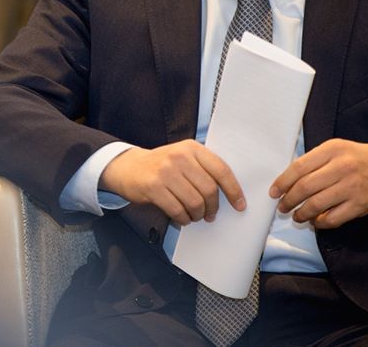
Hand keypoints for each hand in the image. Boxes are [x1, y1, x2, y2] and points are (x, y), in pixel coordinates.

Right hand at [99, 140, 244, 225]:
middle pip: (209, 189)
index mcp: (192, 148)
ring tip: (194, 216)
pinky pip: (177, 210)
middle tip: (210, 214)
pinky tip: (182, 218)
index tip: (240, 205)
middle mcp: (180, 157)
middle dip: (212, 207)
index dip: (233, 190)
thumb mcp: (183, 157)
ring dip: (197, 215)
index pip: (221, 170)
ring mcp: (166, 171)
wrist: (127, 166)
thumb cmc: (161, 165)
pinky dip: (183, 219)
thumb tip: (228, 193)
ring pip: (194, 202)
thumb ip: (203, 169)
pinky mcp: (154, 187)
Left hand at [269, 139, 367, 229]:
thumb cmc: (356, 158)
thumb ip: (314, 161)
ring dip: (302, 213)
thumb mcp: (335, 149)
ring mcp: (351, 187)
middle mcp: (341, 167)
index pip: (299, 167)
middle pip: (305, 187)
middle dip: (289, 200)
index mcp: (332, 150)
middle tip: (283, 206)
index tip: (274, 192)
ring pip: (317, 204)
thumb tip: (288, 180)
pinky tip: (315, 221)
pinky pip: (333, 218)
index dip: (283, 182)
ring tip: (297, 216)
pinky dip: (320, 223)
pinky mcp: (359, 205)